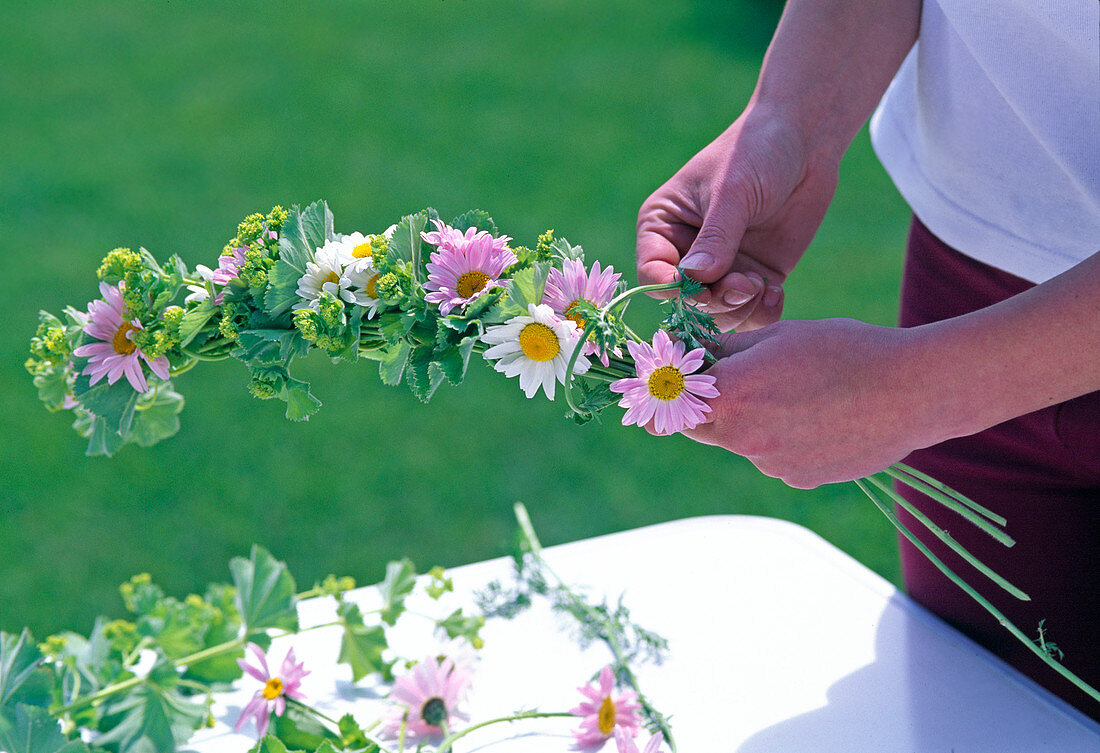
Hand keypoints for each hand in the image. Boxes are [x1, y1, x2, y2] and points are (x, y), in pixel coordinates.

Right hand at [636, 107, 838, 330]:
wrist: (805, 141)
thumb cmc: (755, 152)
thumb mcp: (731, 192)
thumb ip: (715, 238)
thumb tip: (695, 280)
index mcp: (663, 226)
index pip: (652, 272)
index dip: (670, 287)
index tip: (697, 286)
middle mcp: (686, 252)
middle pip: (685, 301)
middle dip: (712, 302)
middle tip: (743, 285)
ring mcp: (721, 268)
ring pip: (717, 314)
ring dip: (738, 309)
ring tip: (761, 286)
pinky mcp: (754, 276)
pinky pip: (750, 312)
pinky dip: (761, 312)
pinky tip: (775, 291)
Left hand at [681, 318, 943, 487]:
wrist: (913, 390)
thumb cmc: (844, 349)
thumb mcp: (777, 335)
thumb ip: (725, 351)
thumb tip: (690, 355)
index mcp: (731, 393)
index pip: (670, 396)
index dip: (667, 384)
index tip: (670, 375)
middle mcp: (743, 436)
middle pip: (695, 425)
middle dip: (699, 405)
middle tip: (726, 380)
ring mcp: (770, 463)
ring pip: (739, 440)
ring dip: (749, 421)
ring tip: (797, 393)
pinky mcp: (797, 479)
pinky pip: (773, 457)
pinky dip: (782, 439)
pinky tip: (819, 416)